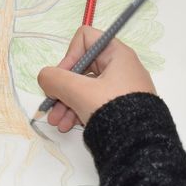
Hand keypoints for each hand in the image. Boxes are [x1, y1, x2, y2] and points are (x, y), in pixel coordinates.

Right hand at [36, 26, 156, 131]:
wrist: (139, 146)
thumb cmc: (111, 108)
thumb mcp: (79, 91)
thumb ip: (55, 79)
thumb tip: (45, 77)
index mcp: (117, 54)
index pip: (85, 39)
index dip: (69, 56)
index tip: (61, 77)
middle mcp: (120, 68)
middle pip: (81, 68)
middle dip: (62, 87)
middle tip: (50, 105)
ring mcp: (121, 88)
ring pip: (85, 88)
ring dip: (66, 103)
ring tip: (57, 122)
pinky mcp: (120, 106)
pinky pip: (93, 101)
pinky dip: (78, 111)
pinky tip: (68, 126)